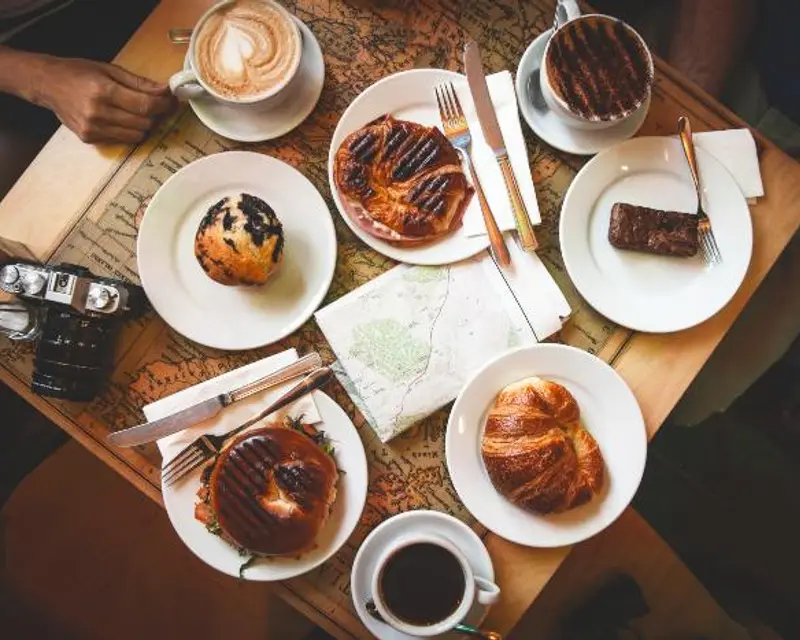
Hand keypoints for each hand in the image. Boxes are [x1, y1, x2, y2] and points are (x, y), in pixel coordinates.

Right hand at [38, 58, 175, 143]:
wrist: (47, 84)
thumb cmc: (78, 72)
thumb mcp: (109, 69)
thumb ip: (139, 83)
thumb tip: (164, 90)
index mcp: (103, 91)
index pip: (145, 105)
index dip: (164, 105)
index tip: (172, 101)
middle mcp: (98, 113)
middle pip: (144, 122)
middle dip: (156, 114)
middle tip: (158, 105)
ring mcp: (93, 129)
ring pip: (137, 135)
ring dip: (145, 125)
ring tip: (140, 112)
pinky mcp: (90, 139)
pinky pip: (123, 140)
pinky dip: (130, 131)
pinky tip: (123, 119)